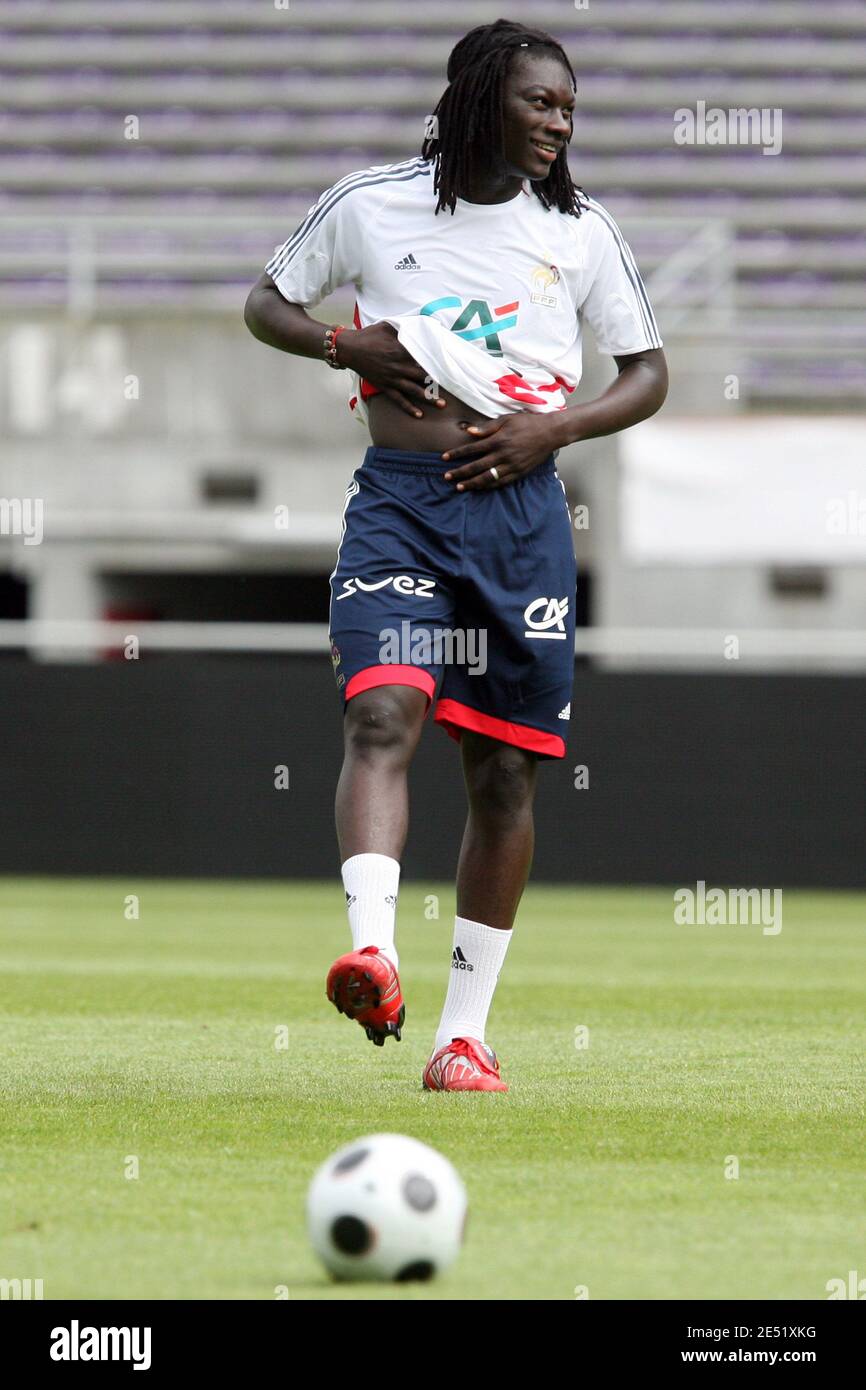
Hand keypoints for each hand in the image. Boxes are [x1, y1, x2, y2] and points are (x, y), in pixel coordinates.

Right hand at [338, 322, 445, 417]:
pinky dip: (408, 408)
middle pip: (422, 376)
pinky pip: (398, 399)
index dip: (437, 362)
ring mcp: (391, 378)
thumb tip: (421, 324)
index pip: (423, 357)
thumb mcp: (389, 326)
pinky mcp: (384, 386)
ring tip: (441, 404)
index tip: (450, 366)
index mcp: (401, 349)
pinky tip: (419, 415)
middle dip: (437, 383)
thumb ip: (405, 327)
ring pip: (413, 390)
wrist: (350, 348)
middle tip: (453, 388)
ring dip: (428, 398)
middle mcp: (398, 365)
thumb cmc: (370, 335)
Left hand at [441, 413, 558, 489]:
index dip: (457, 454)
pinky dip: (488, 486)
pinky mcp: (519, 473)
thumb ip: (487, 427)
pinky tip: (478, 488)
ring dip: (472, 483)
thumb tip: (469, 431)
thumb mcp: (506, 419)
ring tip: (459, 487)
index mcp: (498, 440)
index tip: (444, 458)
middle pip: (476, 467)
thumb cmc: (527, 423)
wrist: (550, 433)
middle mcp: (503, 455)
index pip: (472, 449)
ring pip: (487, 478)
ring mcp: (511, 466)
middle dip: (460, 472)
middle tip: (446, 477)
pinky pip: (500, 483)